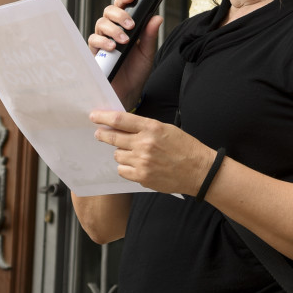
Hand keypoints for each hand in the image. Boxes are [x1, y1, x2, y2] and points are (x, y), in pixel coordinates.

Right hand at [88, 0, 162, 109]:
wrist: (128, 92)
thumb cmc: (136, 72)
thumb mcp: (147, 52)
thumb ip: (150, 35)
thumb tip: (157, 18)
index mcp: (126, 28)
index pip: (122, 8)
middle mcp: (112, 31)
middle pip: (108, 11)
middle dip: (119, 14)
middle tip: (131, 25)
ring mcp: (103, 41)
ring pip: (101, 24)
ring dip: (113, 29)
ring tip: (124, 40)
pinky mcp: (95, 52)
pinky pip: (93, 40)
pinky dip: (102, 41)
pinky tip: (112, 47)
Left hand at [90, 110, 215, 195]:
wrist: (199, 170)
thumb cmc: (185, 148)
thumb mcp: (166, 129)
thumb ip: (145, 127)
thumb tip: (123, 126)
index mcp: (152, 128)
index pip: (120, 120)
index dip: (104, 117)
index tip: (94, 116)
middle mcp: (144, 144)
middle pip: (113, 137)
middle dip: (103, 134)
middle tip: (98, 133)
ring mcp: (142, 161)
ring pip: (117, 155)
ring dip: (122, 152)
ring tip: (135, 153)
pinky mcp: (142, 177)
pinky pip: (122, 170)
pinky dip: (126, 167)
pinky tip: (137, 165)